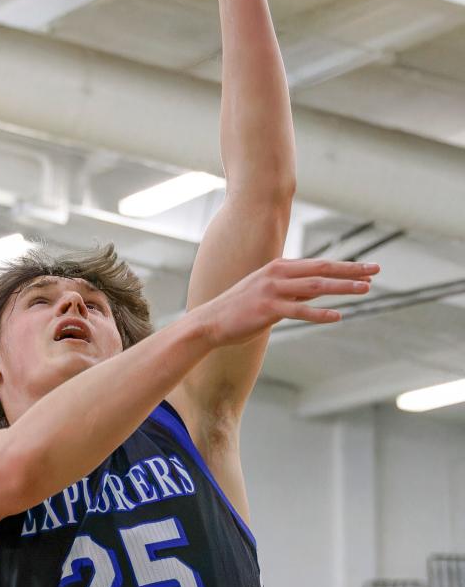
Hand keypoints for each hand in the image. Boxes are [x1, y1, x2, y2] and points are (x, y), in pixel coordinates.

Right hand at [196, 257, 378, 349]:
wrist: (211, 321)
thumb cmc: (241, 309)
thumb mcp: (270, 293)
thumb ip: (294, 289)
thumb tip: (321, 288)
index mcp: (279, 267)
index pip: (319, 264)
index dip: (346, 266)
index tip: (368, 268)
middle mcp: (277, 274)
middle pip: (321, 270)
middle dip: (351, 270)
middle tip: (376, 271)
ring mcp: (272, 290)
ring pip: (314, 287)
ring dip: (342, 288)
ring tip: (365, 289)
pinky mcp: (267, 309)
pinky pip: (298, 311)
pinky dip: (318, 313)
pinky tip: (336, 316)